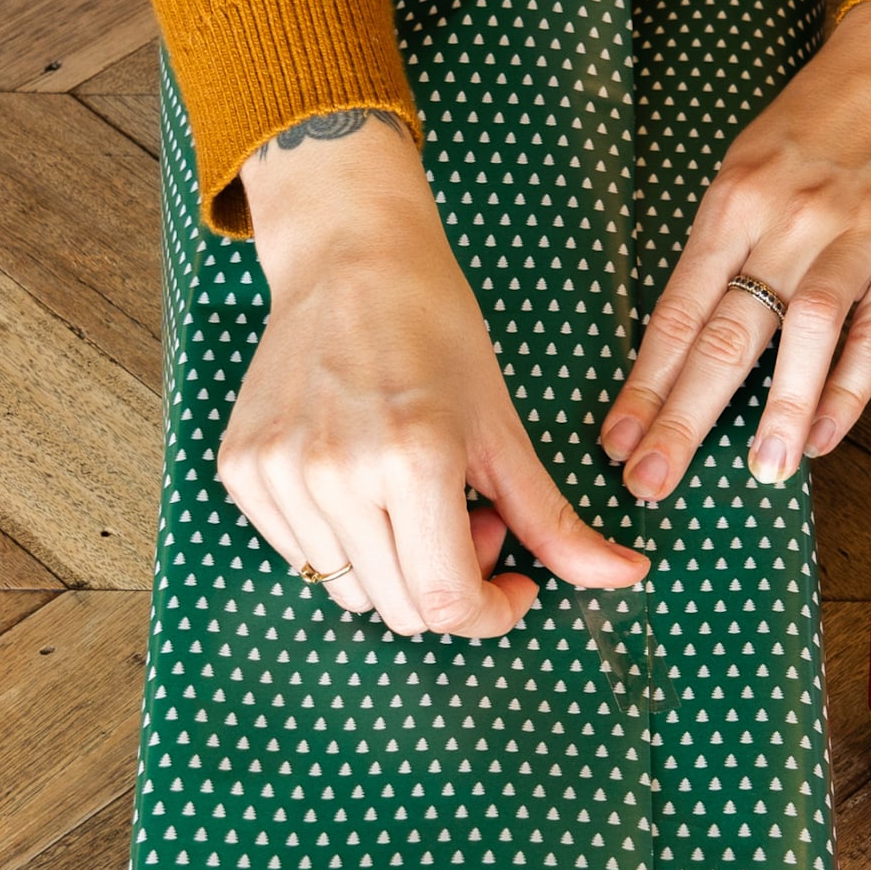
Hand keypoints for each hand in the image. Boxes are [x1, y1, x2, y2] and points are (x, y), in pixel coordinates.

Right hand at [221, 111, 649, 638]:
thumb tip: (628, 577)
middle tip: (472, 513)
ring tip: (416, 493)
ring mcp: (279, 475)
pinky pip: (302, 556)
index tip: (515, 582)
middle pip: (403, 610)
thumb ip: (555, 520)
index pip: (448, 604)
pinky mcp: (243, 470)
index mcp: (411, 460)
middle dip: (453, 581)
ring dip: (397, 564)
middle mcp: (334, 474)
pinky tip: (364, 481)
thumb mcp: (502, 427)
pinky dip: (345, 541)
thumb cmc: (435, 329)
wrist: (348, 257)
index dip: (493, 612)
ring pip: (351, 592)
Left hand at [601, 0, 870, 497]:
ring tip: (758, 474)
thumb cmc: (819, 128)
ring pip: (806, 331)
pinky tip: (821, 437)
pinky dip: (848, 390)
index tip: (615, 442)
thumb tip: (678, 350)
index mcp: (734, 201)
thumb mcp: (749, 170)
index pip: (676, 311)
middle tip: (652, 482)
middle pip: (726, 332)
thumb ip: (720, 252)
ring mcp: (856, 236)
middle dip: (683, 416)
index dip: (644, 384)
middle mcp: (789, 219)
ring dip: (779, 410)